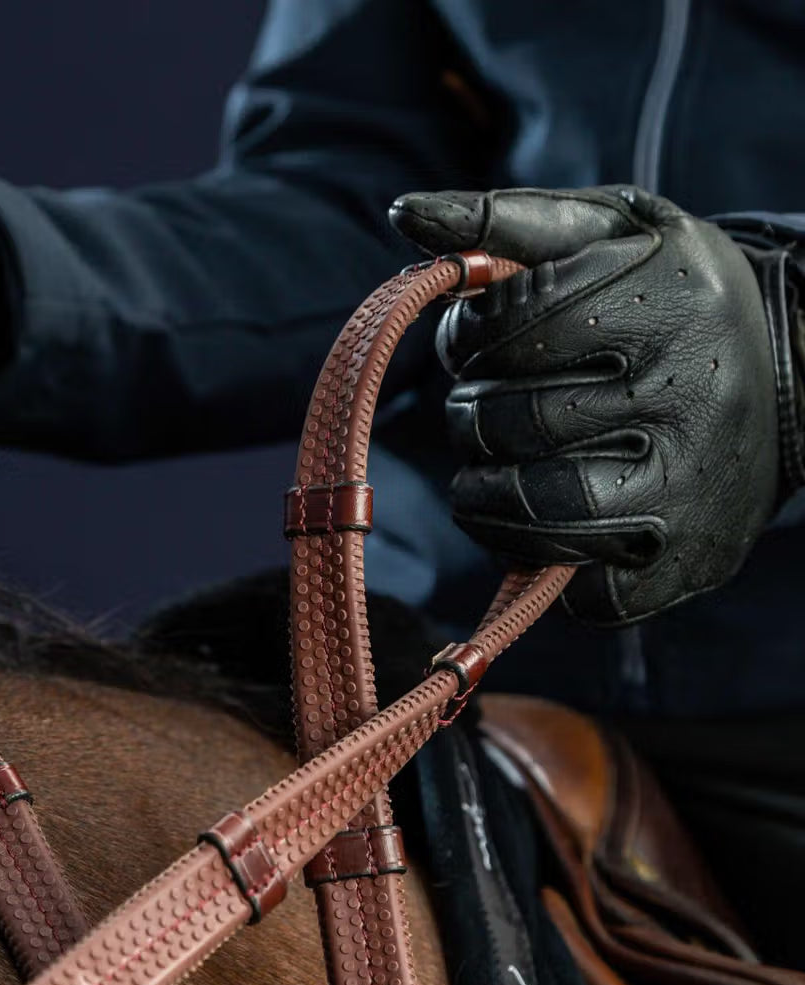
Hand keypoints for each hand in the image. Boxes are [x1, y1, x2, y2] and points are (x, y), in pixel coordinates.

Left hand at [391, 185, 787, 625]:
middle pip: (507, 424)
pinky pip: (570, 585)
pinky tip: (553, 513)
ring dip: (481, 493)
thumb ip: (507, 221)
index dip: (469, 337)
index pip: (508, 331)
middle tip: (487, 402)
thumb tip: (404, 213)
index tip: (481, 338)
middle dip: (471, 413)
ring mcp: (689, 494)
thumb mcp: (613, 233)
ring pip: (528, 511)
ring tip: (498, 464)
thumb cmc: (674, 298)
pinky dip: (536, 556)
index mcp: (669, 304)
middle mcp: (688, 401)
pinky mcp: (680, 565)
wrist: (797, 378)